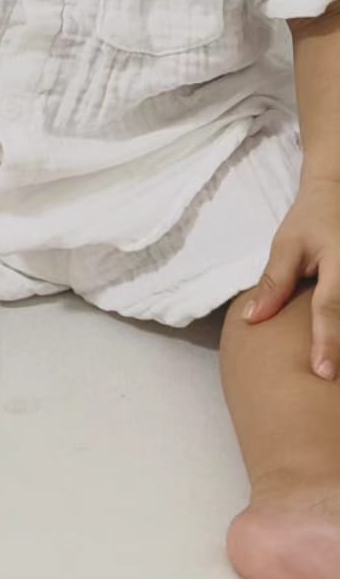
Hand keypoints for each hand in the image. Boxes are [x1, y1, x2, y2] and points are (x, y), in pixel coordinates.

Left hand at [244, 174, 339, 378]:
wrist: (339, 196)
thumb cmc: (311, 220)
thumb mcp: (288, 244)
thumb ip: (274, 282)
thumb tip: (251, 319)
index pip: (331, 308)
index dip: (327, 342)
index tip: (322, 373)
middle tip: (330, 386)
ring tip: (335, 382)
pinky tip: (338, 356)